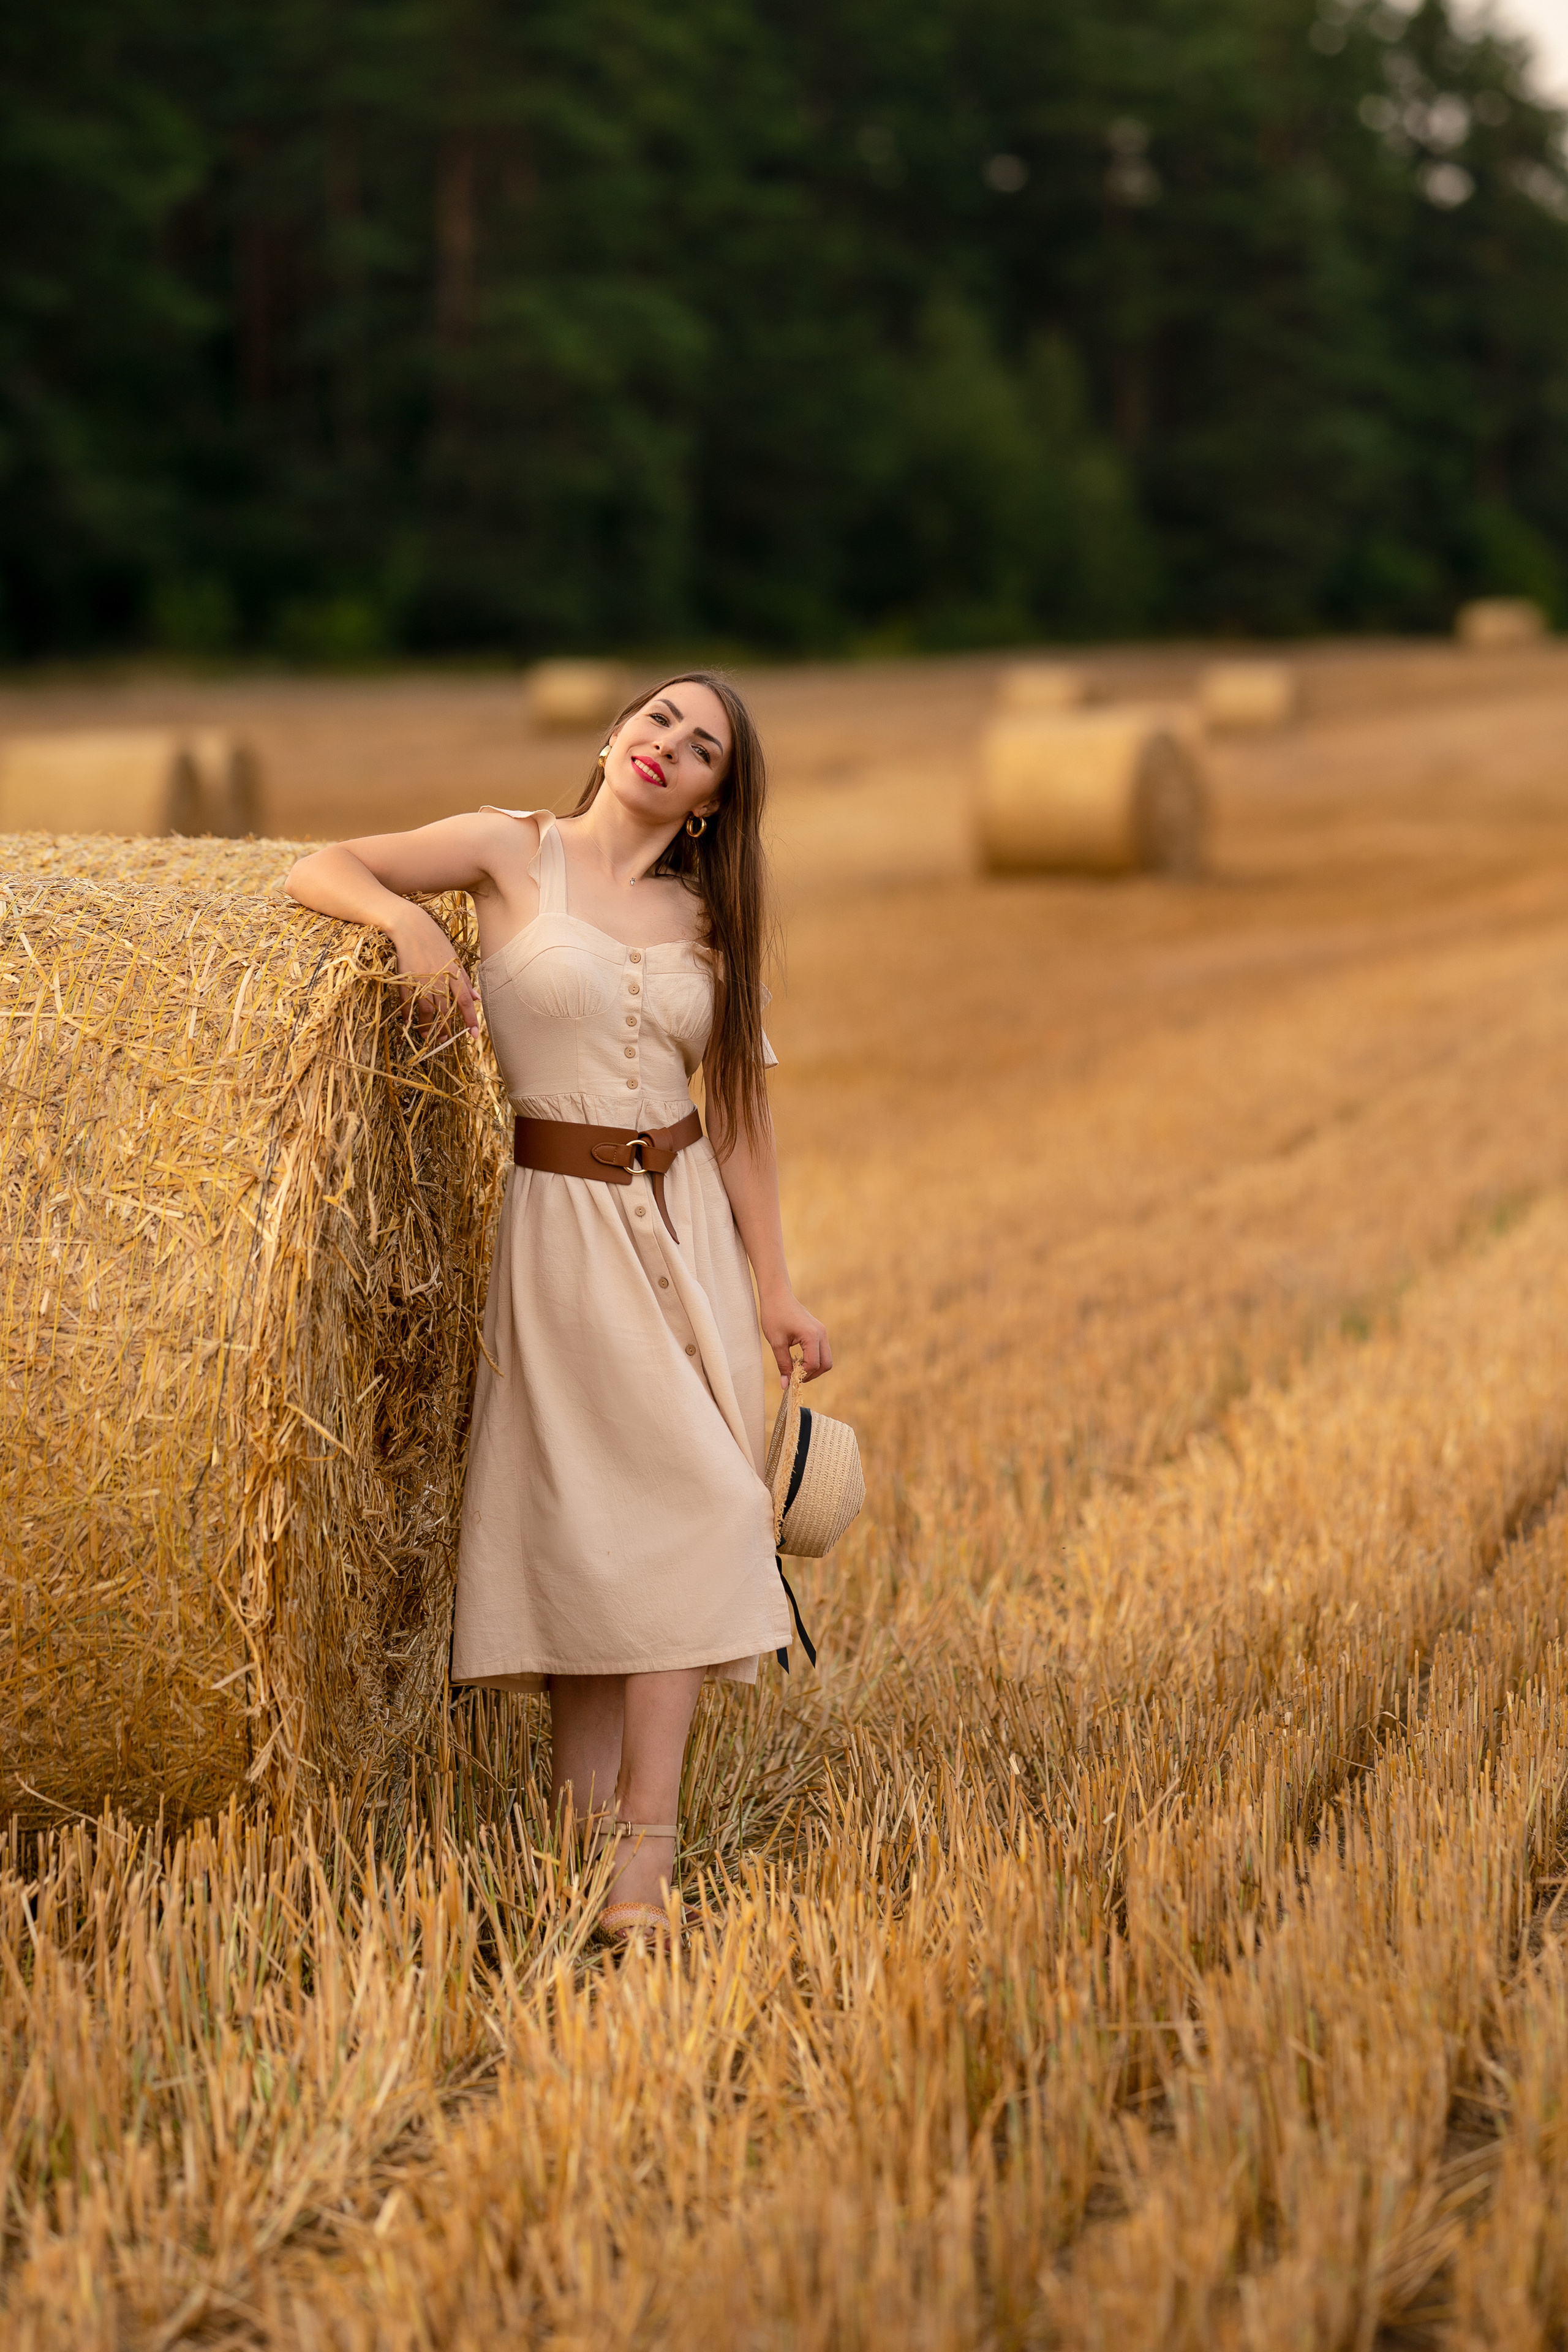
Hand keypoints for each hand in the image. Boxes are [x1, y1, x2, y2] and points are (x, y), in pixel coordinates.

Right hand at [390, 907, 478, 1039]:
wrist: (411, 926)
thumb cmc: (435, 941)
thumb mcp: (455, 959)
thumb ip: (465, 981)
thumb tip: (478, 998)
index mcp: (454, 974)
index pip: (465, 1001)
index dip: (470, 1019)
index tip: (473, 1034)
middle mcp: (439, 980)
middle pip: (445, 1010)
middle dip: (446, 1027)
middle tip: (445, 1039)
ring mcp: (421, 980)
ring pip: (426, 1010)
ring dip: (427, 1025)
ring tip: (427, 1036)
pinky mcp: (406, 979)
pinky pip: (407, 1001)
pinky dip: (408, 1013)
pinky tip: (408, 1022)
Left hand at [758, 1289, 831, 1385]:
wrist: (777, 1295)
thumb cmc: (774, 1315)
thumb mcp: (776, 1343)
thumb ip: (783, 1364)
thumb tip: (785, 1385)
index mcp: (811, 1335)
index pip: (813, 1364)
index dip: (802, 1375)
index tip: (789, 1378)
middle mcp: (821, 1334)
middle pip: (826, 1364)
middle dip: (812, 1375)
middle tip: (795, 1377)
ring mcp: (822, 1332)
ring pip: (826, 1359)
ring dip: (813, 1368)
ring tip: (795, 1368)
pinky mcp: (819, 1332)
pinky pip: (822, 1351)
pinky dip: (813, 1360)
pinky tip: (798, 1359)